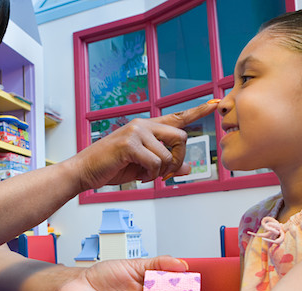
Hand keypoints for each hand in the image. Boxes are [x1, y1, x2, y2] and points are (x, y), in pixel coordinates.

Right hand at [69, 101, 218, 190]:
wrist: (85, 171)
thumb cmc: (112, 167)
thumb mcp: (144, 167)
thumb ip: (167, 165)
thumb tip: (188, 168)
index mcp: (147, 127)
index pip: (177, 117)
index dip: (198, 111)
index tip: (215, 103)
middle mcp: (143, 125)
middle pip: (180, 136)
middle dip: (178, 158)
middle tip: (167, 173)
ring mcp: (136, 132)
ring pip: (168, 154)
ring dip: (161, 171)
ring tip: (146, 175)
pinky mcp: (129, 144)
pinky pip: (155, 162)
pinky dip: (151, 175)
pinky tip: (139, 176)